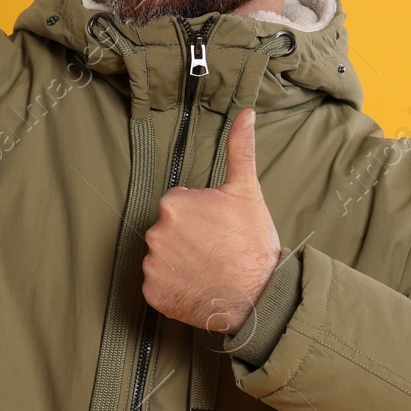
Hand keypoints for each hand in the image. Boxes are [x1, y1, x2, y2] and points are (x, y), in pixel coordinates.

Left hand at [141, 108, 281, 332]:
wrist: (258, 297)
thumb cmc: (253, 245)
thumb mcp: (247, 192)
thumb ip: (239, 149)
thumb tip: (245, 113)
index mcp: (173, 203)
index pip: (179, 205)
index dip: (201, 217)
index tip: (219, 229)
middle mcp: (156, 232)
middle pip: (169, 230)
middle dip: (188, 238)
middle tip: (216, 249)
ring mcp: (153, 265)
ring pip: (162, 257)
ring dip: (180, 262)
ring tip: (208, 269)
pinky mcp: (153, 293)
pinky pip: (158, 286)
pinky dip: (173, 287)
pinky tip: (197, 286)